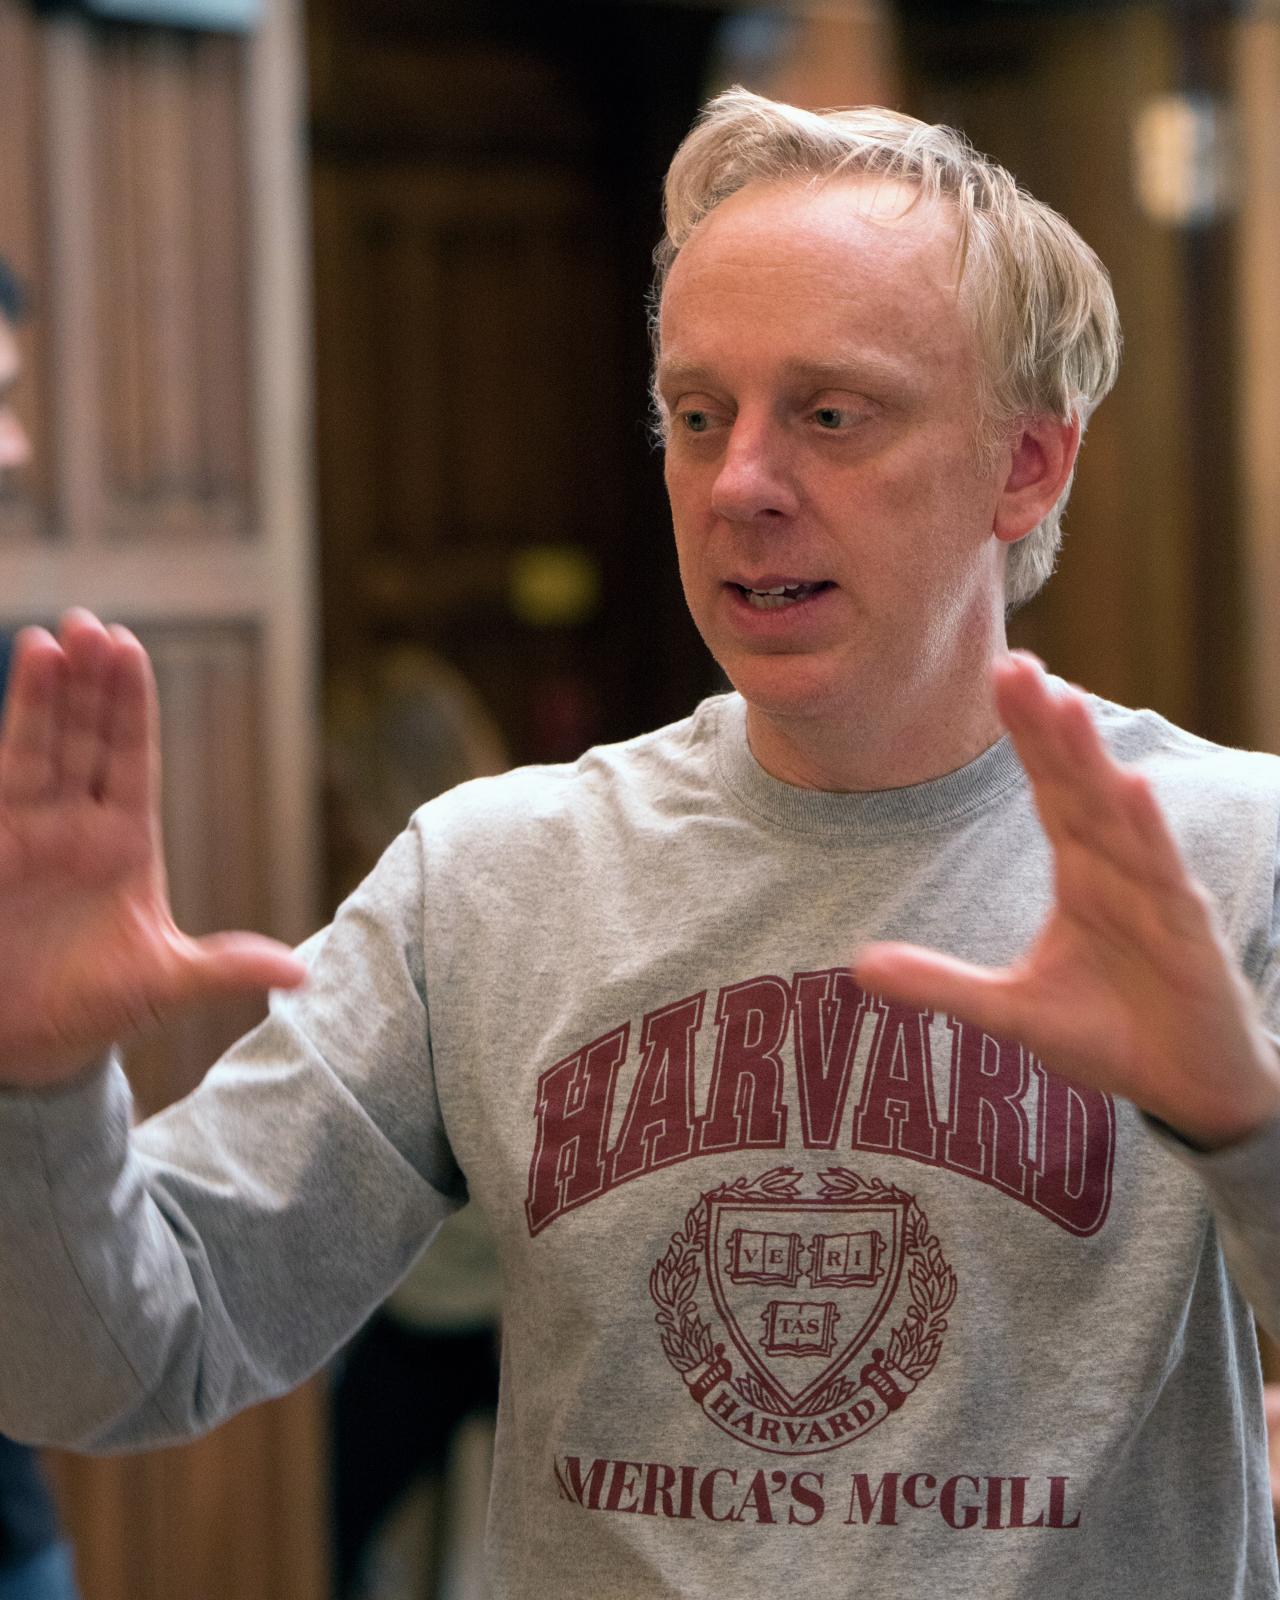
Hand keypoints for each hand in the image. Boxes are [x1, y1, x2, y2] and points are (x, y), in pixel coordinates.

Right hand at [0, 609, 306, 1087]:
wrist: (25, 1047)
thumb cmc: (95, 1010)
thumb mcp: (167, 984)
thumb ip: (227, 969)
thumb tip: (302, 975)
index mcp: (125, 841)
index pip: (130, 756)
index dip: (128, 704)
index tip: (128, 650)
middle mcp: (76, 824)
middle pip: (86, 736)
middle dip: (89, 682)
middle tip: (92, 624)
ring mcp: (29, 830)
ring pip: (40, 746)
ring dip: (45, 694)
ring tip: (54, 639)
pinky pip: (2, 775)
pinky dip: (11, 730)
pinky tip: (19, 682)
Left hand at [854, 652, 1279, 1149]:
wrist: (1188, 1086)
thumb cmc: (1110, 1032)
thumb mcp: (1010, 1013)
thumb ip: (941, 984)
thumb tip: (857, 967)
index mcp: (1083, 872)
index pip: (1049, 788)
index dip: (1026, 733)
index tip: (998, 674)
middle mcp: (1119, 869)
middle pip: (1077, 784)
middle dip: (1047, 725)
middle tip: (1014, 662)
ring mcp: (1157, 896)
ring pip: (1117, 816)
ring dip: (1090, 760)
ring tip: (1065, 704)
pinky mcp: (1188, 934)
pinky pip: (1164, 876)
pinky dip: (1147, 834)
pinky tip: (1130, 789)